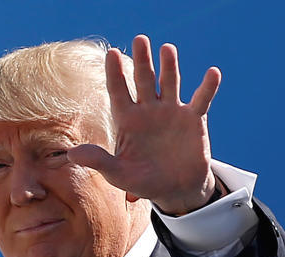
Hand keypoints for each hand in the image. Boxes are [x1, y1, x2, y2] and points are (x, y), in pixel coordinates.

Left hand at [66, 35, 221, 214]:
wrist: (175, 190)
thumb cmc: (143, 181)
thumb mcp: (118, 174)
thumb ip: (98, 161)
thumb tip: (71, 154)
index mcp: (127, 120)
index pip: (118, 91)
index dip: (115, 73)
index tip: (112, 53)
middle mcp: (148, 110)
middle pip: (144, 79)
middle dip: (142, 60)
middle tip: (140, 39)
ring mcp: (171, 111)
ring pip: (170, 82)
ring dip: (169, 66)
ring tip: (167, 49)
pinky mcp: (193, 119)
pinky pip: (201, 99)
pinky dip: (208, 87)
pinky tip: (213, 73)